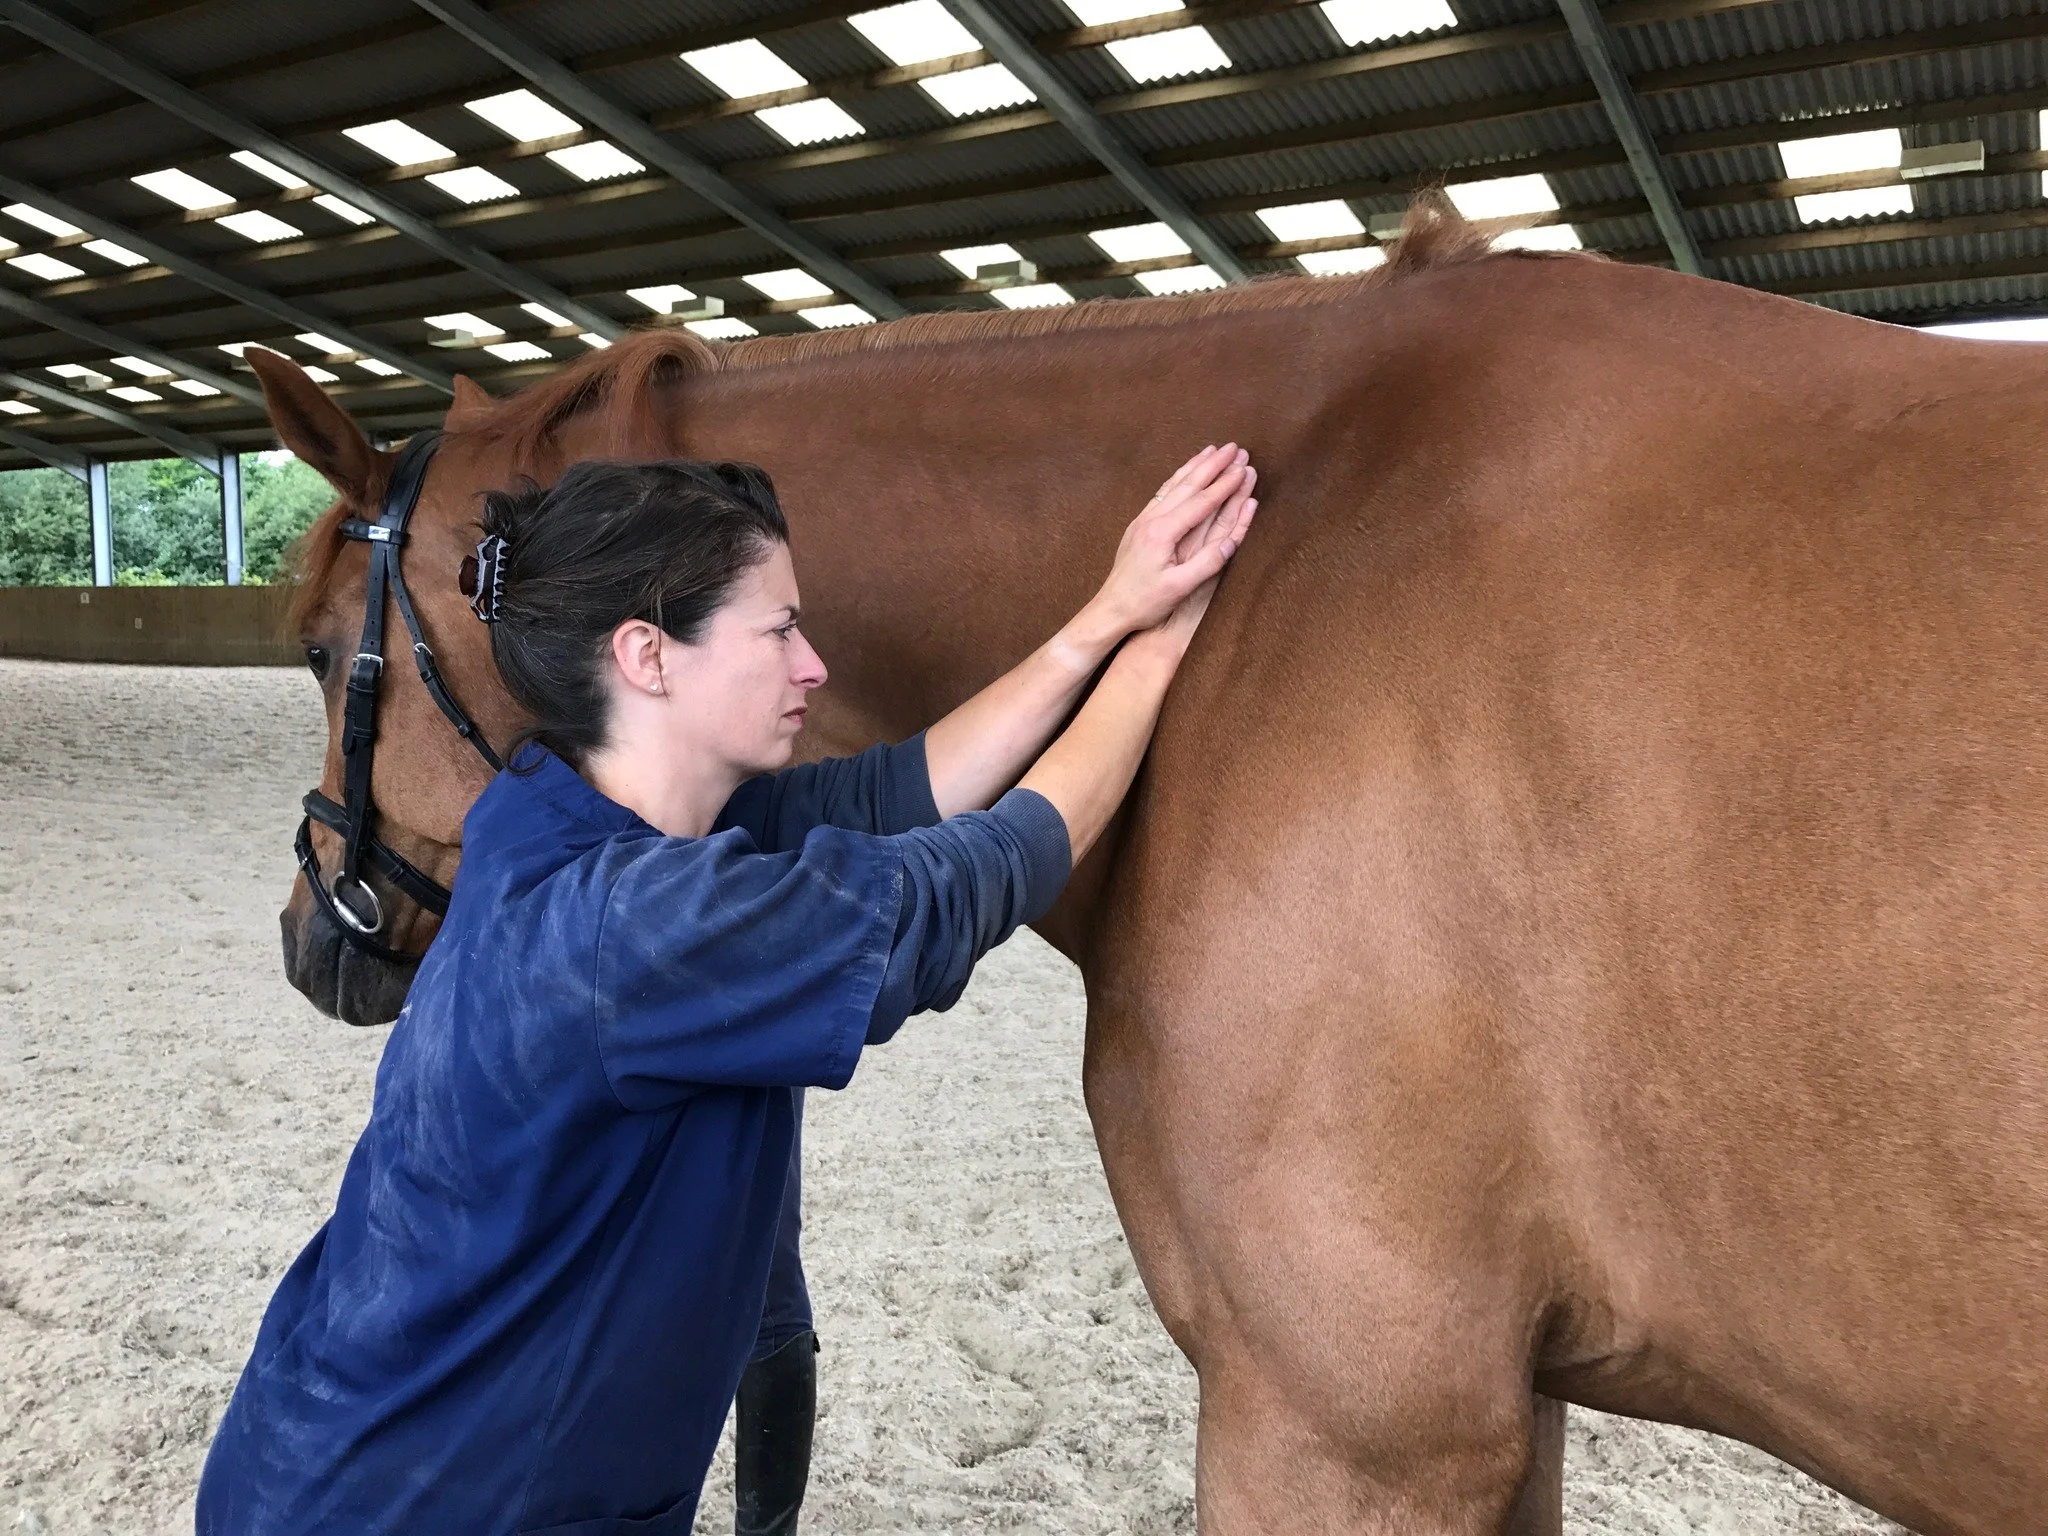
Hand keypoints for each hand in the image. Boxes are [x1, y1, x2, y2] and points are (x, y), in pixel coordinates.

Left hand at [1085, 444, 1257, 639]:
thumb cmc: (1145, 603)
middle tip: (1235, 448)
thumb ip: (1207, 563)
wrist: (1111, 609)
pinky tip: (1185, 473)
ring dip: (1194, 465)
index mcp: (1163, 533)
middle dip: (1213, 465)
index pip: (1201, 503)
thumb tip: (1232, 542)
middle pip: (1187, 485)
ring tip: (1212, 450)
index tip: (1244, 469)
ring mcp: (1143, 520)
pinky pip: (1163, 493)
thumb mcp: (1179, 588)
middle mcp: (1151, 520)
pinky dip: (1178, 478)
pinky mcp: (1139, 525)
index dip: (1225, 485)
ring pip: (1173, 484)